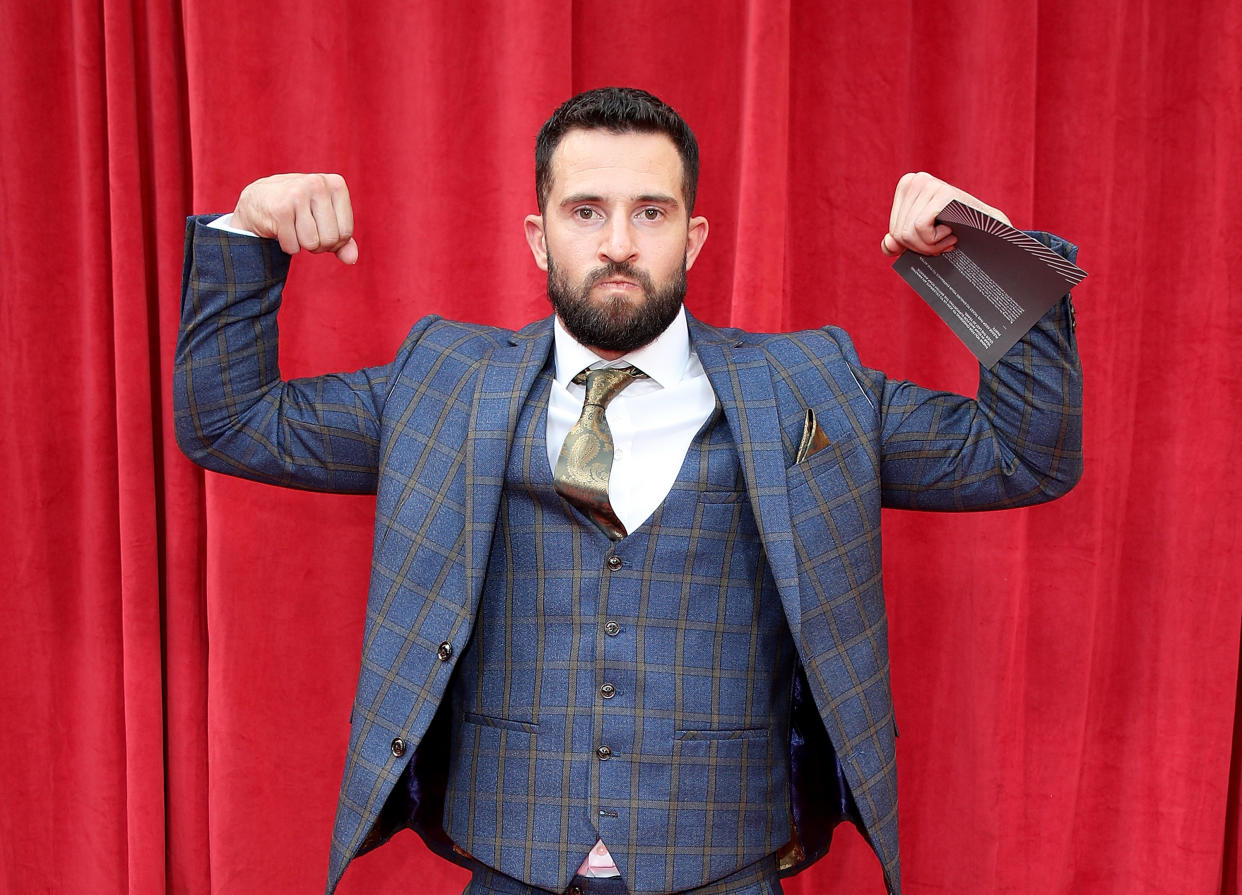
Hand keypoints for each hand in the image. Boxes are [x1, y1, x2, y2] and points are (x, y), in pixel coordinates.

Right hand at [232, 173, 357, 263]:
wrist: (259, 199)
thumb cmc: (300, 210)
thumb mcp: (326, 220)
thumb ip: (343, 241)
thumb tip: (351, 259)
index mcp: (336, 184)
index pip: (346, 232)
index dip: (334, 241)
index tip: (321, 230)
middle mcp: (318, 184)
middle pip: (330, 239)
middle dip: (319, 245)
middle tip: (305, 231)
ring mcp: (298, 194)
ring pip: (312, 243)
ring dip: (302, 245)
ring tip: (294, 229)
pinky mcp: (280, 209)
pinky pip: (293, 246)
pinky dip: (288, 246)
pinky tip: (281, 229)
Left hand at [881, 172, 1010, 256]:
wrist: (993, 231)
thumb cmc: (958, 230)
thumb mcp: (922, 237)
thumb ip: (900, 243)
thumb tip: (889, 244)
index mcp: (906, 186)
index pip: (894, 232)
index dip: (914, 246)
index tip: (935, 239)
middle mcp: (915, 180)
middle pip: (899, 234)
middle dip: (923, 247)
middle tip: (944, 241)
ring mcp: (928, 184)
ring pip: (908, 234)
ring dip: (931, 245)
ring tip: (950, 236)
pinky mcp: (942, 193)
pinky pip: (920, 228)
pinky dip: (936, 240)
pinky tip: (952, 232)